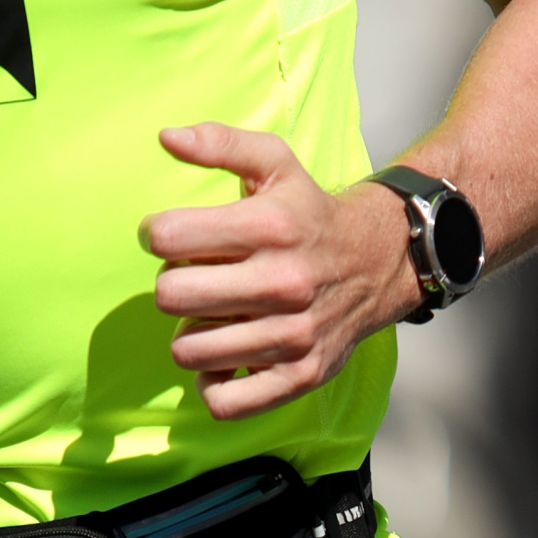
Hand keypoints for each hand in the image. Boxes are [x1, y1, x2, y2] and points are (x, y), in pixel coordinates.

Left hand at [145, 125, 418, 420]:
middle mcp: (282, 282)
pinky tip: (226, 356)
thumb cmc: (309, 213)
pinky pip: (224, 401)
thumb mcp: (274, 163)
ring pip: (188, 349)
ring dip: (191, 332)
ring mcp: (292, 335)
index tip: (174, 236)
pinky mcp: (299, 376)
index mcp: (270, 226)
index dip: (157, 234)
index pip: (167, 237)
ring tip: (216, 315)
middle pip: (171, 296)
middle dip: (173, 284)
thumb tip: (165, 136)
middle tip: (197, 277)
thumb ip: (219, 143)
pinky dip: (213, 382)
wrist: (380, 262)